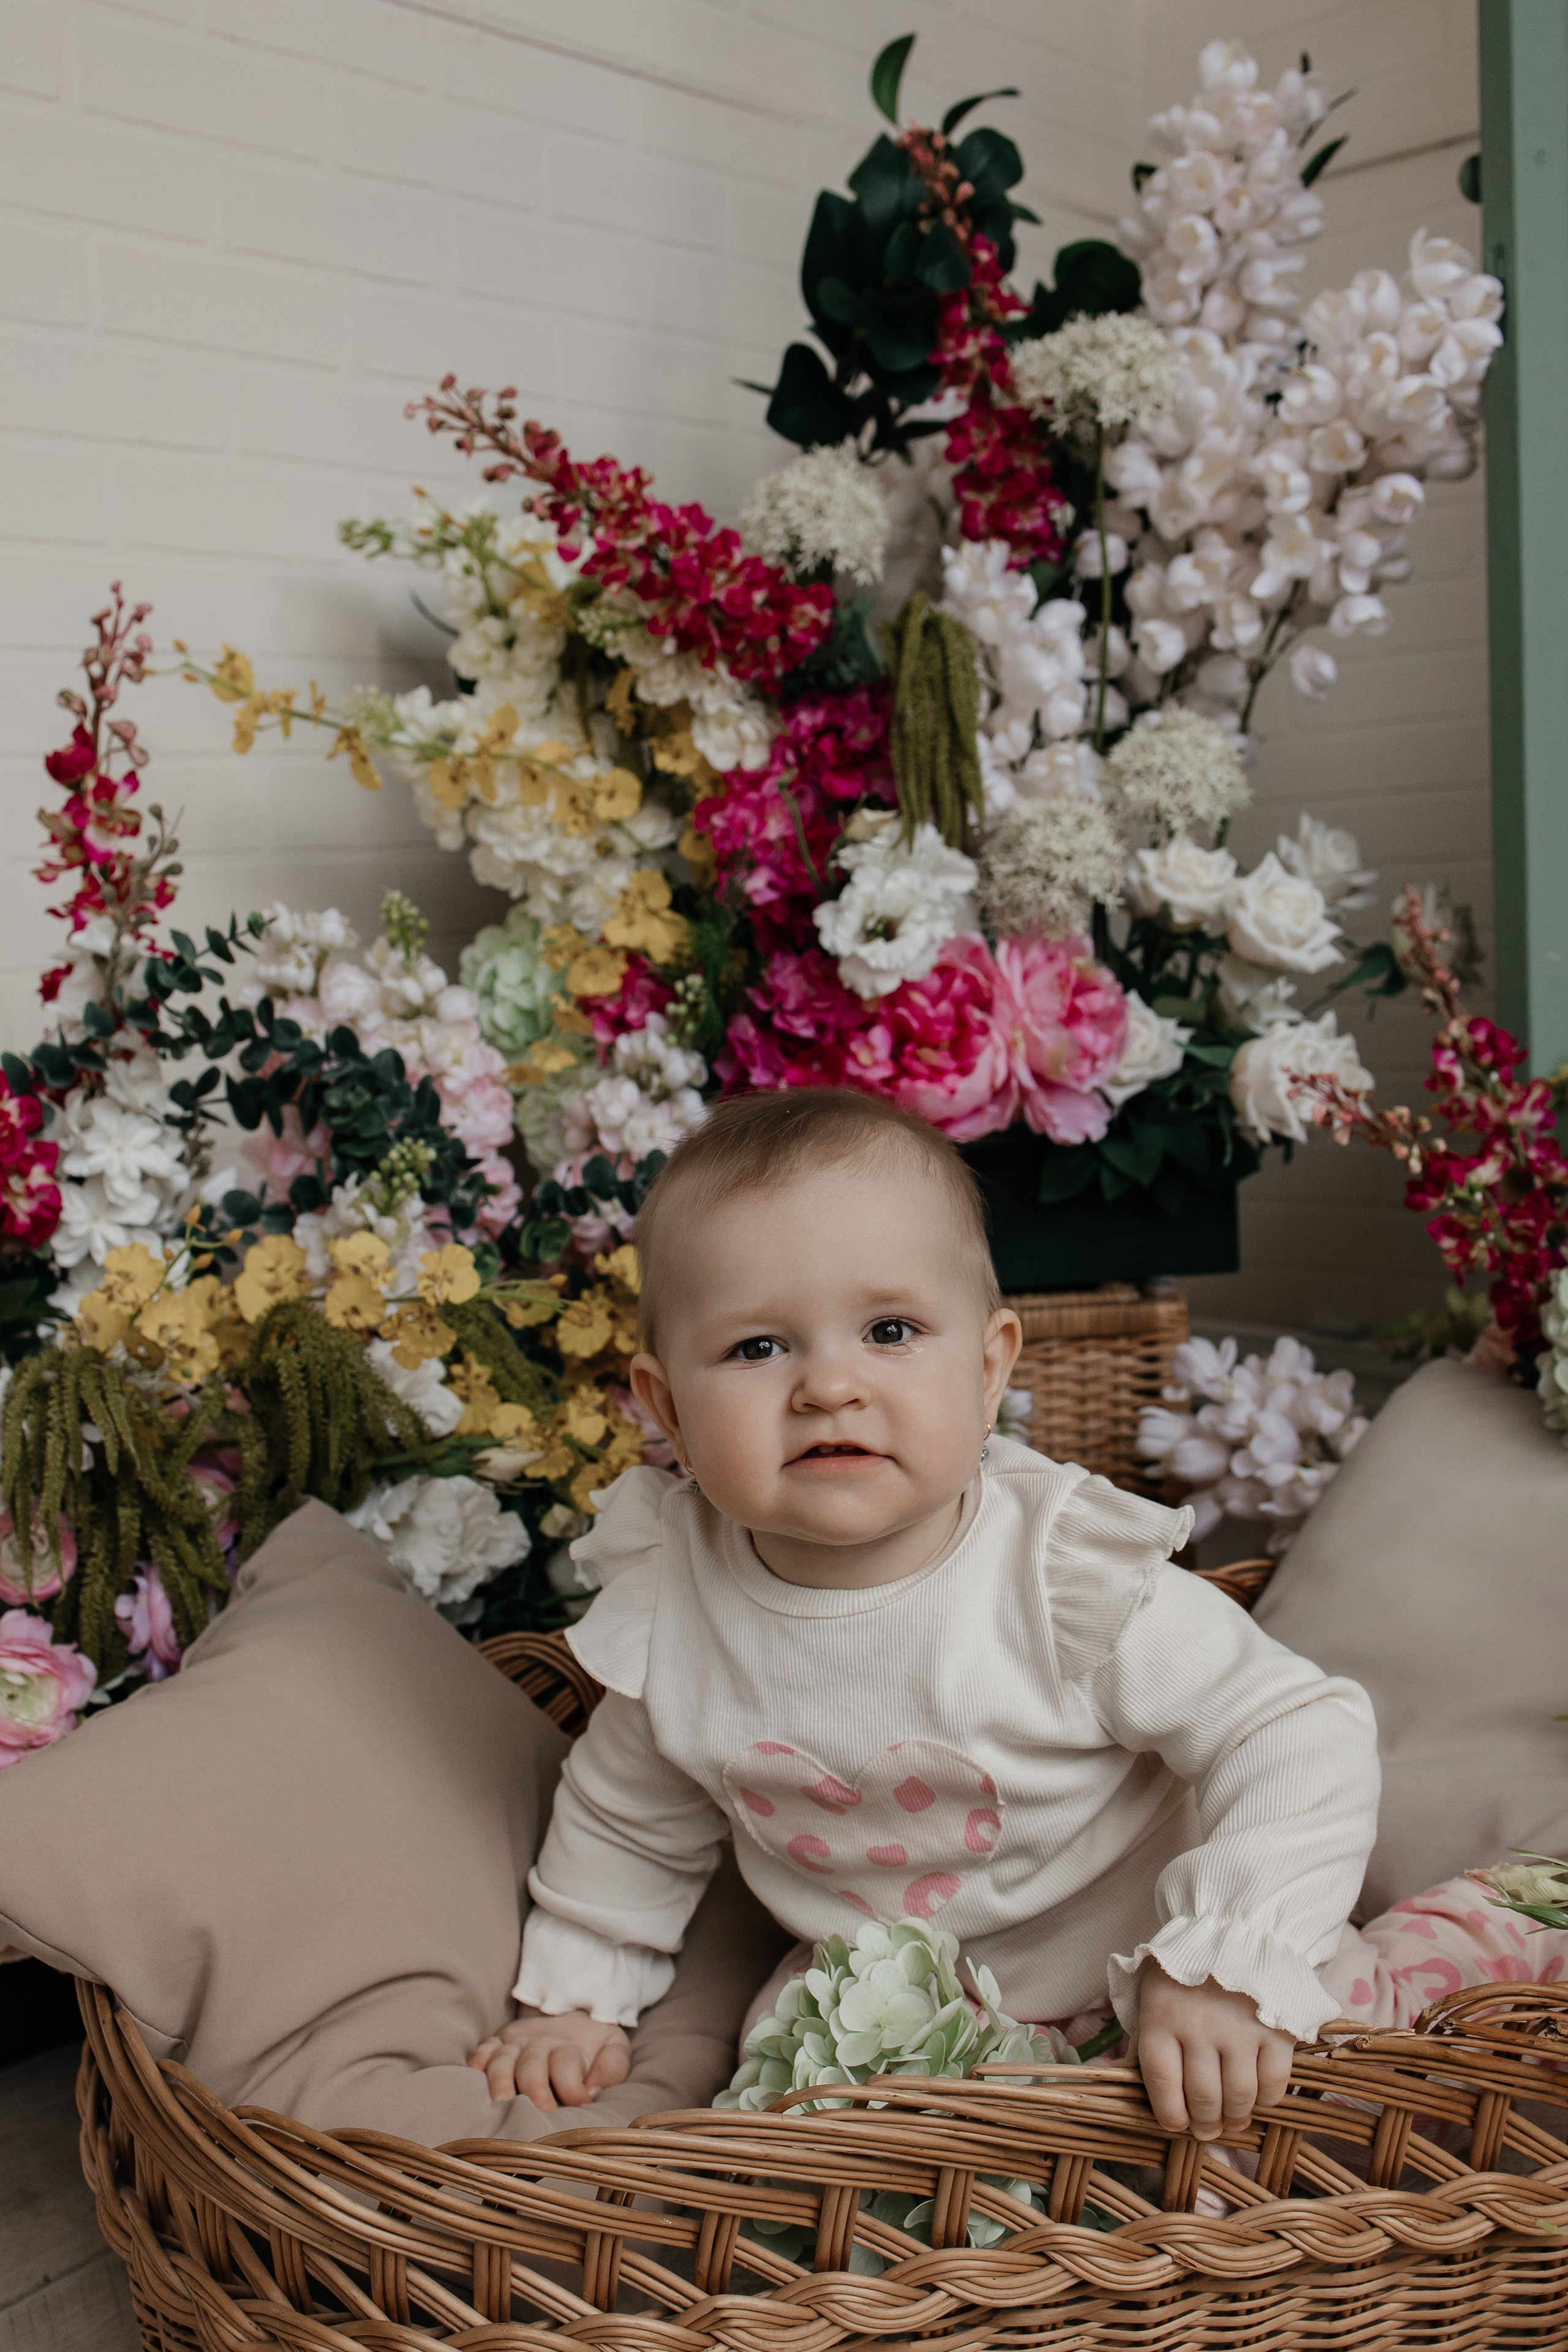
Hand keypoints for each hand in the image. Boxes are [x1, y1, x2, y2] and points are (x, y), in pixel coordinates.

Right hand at [467, 2008, 631, 2110]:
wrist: (573, 2015)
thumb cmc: (594, 2046)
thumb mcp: (614, 2049)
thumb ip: (612, 2066)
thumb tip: (594, 2090)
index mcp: (568, 2046)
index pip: (566, 2064)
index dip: (572, 2086)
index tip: (580, 2102)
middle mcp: (538, 2043)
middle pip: (531, 2066)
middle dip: (535, 2089)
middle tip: (540, 2111)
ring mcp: (515, 2043)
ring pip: (502, 2060)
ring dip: (500, 2081)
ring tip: (501, 2104)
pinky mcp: (497, 2043)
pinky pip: (482, 2050)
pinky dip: (476, 2063)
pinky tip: (473, 2080)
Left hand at [1136, 1961, 1294, 2139]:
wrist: (1238, 1926)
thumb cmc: (1188, 1968)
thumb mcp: (1152, 1992)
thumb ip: (1147, 2036)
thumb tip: (1135, 2085)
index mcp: (1161, 2017)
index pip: (1161, 2085)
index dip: (1169, 2115)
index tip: (1176, 2124)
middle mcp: (1199, 2027)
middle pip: (1203, 2098)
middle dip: (1204, 2124)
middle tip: (1207, 2130)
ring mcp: (1240, 2030)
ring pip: (1239, 2098)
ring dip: (1235, 2117)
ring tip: (1233, 2119)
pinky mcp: (1277, 2030)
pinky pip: (1273, 2084)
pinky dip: (1266, 2100)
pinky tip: (1258, 2096)